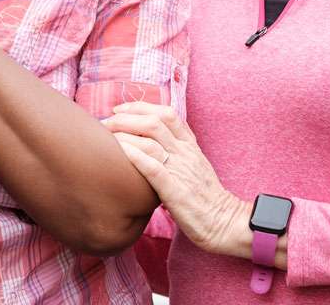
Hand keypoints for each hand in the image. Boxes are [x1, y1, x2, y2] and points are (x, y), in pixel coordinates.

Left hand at [102, 101, 250, 257]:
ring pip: (150, 140)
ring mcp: (181, 170)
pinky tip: (119, 152)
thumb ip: (176, 150)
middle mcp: (185, 152)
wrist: (224, 222)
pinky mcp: (175, 190)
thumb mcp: (194, 165)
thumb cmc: (204, 196)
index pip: (167, 114)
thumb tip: (149, 141)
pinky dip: (134, 156)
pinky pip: (153, 167)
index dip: (141, 107)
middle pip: (153, 122)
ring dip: (123, 135)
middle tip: (105, 123)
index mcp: (190, 145)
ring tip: (105, 136)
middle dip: (125, 118)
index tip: (120, 110)